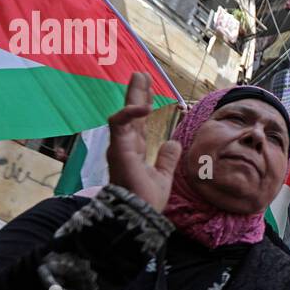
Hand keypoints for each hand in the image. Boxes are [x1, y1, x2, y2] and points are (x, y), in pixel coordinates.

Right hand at [107, 72, 181, 212]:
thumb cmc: (146, 200)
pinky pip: (118, 124)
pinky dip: (129, 112)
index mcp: (132, 151)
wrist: (138, 214)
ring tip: (140, 77)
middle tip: (141, 74)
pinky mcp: (117, 148)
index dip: (142, 106)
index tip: (149, 91)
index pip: (136, 123)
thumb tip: (172, 144)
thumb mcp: (162, 176)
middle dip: (135, 93)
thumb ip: (166, 159)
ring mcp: (119, 146)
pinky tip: (144, 105)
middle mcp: (123, 146)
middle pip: (129, 113)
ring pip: (122, 113)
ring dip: (132, 95)